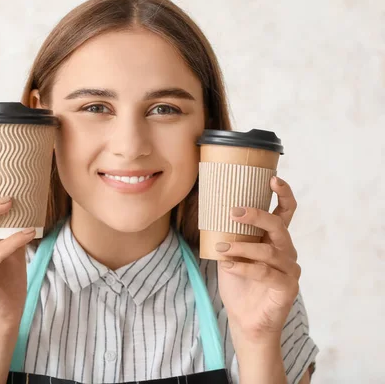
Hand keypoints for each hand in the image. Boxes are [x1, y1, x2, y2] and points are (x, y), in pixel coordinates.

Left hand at [215, 176, 300, 343]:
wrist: (245, 320)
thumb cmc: (239, 284)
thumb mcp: (230, 253)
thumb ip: (228, 234)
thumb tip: (208, 210)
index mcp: (276, 239)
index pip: (286, 211)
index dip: (283, 194)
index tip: (272, 178)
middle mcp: (287, 251)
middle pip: (278, 226)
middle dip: (256, 216)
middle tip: (233, 211)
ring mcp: (290, 270)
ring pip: (268, 250)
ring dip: (242, 246)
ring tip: (221, 247)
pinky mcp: (286, 288)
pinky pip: (265, 273)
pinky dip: (243, 268)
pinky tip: (227, 265)